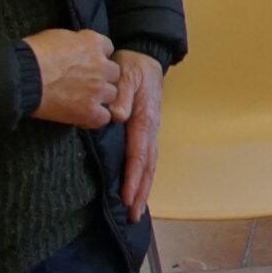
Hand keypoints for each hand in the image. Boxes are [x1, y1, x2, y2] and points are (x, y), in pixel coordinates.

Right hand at [25, 29, 119, 128]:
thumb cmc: (32, 54)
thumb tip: (77, 46)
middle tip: (84, 83)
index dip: (97, 56)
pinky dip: (94, 118)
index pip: (107, 48)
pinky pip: (103, 117)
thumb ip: (76, 41)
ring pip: (111, 94)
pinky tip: (82, 117)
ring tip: (82, 100)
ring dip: (99, 97)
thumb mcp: (58, 36)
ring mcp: (97, 89)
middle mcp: (101, 65)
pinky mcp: (89, 110)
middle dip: (102, 77)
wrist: (20, 77)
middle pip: (113, 72)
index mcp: (93, 43)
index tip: (86, 63)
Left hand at [108, 51, 163, 220]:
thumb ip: (122, 94)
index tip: (126, 197)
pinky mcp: (148, 131)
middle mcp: (151, 129)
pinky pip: (148, 158)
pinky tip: (138, 189)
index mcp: (145, 118)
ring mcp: (152, 131)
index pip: (138, 154)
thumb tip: (119, 116)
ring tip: (137, 210)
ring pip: (150, 165)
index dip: (132, 177)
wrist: (146, 57)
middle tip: (133, 215)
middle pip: (148, 166)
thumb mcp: (127, 73)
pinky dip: (144, 177)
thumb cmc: (133, 66)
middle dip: (140, 191)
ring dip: (144, 188)